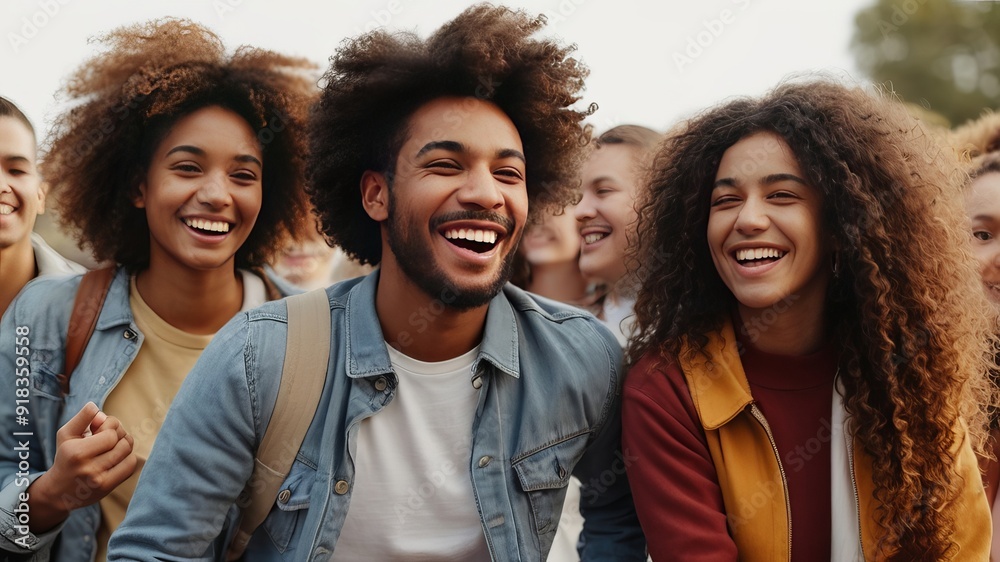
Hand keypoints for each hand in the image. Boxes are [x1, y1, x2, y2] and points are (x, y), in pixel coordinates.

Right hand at [27, 402, 135, 531]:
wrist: (59, 491)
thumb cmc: (66, 457)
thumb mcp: (66, 434)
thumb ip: (83, 418)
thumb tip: (99, 411)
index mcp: (76, 452)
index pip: (111, 433)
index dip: (111, 424)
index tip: (101, 427)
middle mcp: (88, 468)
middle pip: (121, 442)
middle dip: (119, 433)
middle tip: (109, 435)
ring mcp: (99, 480)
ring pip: (127, 452)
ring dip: (124, 444)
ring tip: (114, 444)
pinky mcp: (107, 488)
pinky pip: (130, 466)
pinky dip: (127, 457)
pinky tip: (117, 457)